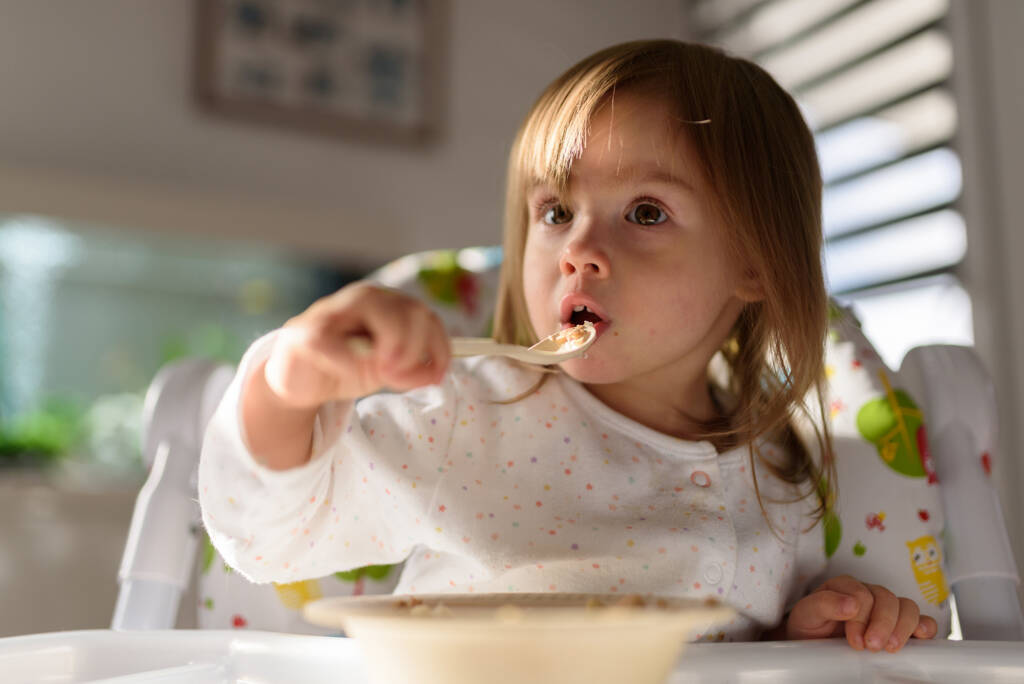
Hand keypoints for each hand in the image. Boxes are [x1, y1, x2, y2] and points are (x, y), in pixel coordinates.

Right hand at [263, 282, 450, 407]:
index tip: (438, 375)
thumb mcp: (387, 372)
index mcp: (387, 305)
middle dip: (414, 348)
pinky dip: (350, 362)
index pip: (425, 315)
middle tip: (399, 376)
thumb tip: (433, 373)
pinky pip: (336, 342)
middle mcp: (363, 298)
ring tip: (382, 373)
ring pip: (376, 308)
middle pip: (409, 308)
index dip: (439, 346)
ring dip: (390, 346)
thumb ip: (411, 370)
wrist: (299, 382)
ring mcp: (333, 310)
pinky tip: (350, 373)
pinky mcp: (305, 332)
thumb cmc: (346, 369)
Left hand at [782, 575, 937, 651]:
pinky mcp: (900, 626)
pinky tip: (921, 637)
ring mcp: (886, 609)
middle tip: (873, 646)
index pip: (863, 594)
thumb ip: (823, 604)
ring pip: (907, 607)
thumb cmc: (810, 627)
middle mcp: (869, 594)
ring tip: (891, 648)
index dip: (861, 617)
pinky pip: (921, 620)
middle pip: (887, 599)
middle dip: (883, 624)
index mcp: (845, 587)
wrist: (812, 643)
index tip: (856, 641)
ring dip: (903, 627)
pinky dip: (925, 627)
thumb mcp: (806, 613)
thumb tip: (851, 604)